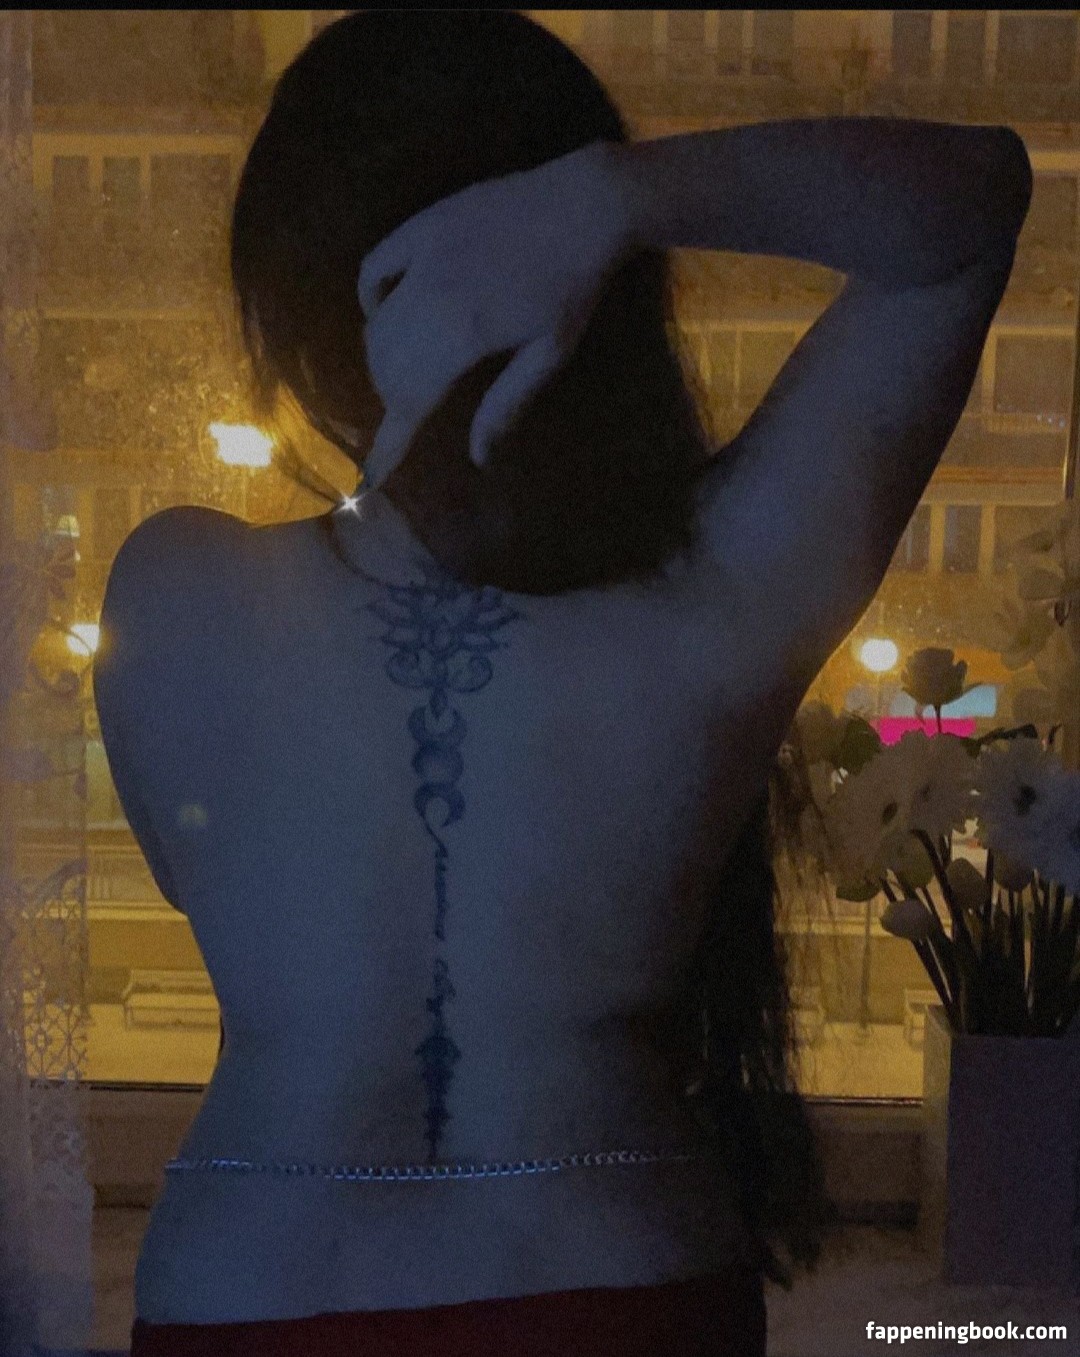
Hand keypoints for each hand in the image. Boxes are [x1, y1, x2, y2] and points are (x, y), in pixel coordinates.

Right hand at [357, 139, 634, 487]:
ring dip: (380, 358)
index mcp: (464, 335)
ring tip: (401, 374)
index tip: (374, 473)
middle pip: (387, 365)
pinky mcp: (420, 228)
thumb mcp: (550, 353)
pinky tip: (382, 313)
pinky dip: (369, 299)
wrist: (584, 206)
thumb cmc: (574, 287)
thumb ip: (506, 404)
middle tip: (407, 415)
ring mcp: (421, 258)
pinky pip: (373, 270)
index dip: (391, 441)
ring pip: (376, 325)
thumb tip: (478, 457)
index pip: (410, 400)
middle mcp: (430, 297)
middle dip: (391, 399)